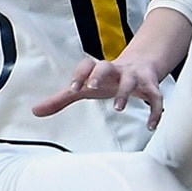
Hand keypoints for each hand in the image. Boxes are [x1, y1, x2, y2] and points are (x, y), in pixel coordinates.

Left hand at [31, 54, 164, 128]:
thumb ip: (61, 99)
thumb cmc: (108, 79)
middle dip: (100, 76)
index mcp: (99, 69)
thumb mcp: (85, 87)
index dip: (80, 75)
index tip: (72, 89)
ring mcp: (135, 76)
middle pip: (107, 67)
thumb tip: (35, 111)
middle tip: (91, 88)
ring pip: (131, 80)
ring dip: (125, 92)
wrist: (141, 65)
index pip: (87, 66)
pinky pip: (156, 98)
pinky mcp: (152, 86)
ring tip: (119, 108)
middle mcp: (117, 70)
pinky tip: (151, 126)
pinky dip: (155, 111)